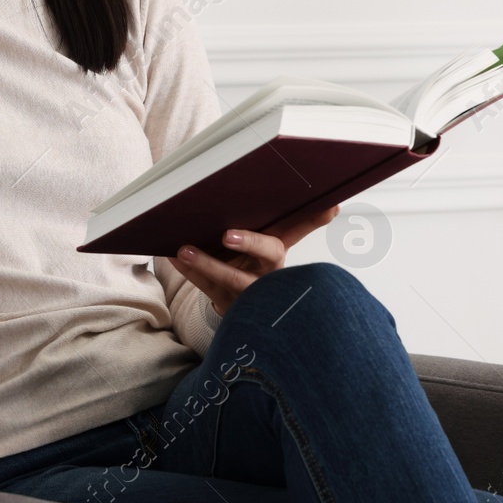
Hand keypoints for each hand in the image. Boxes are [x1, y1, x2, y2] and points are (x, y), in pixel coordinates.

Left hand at [164, 204, 340, 318]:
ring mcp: (250, 291)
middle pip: (269, 254)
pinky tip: (174, 257)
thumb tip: (283, 190)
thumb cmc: (249, 267)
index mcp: (279, 251)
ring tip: (184, 249)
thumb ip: (269, 223)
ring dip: (207, 263)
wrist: (243, 313)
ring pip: (232, 278)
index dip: (316, 218)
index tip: (329, 206)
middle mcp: (270, 271)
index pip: (300, 228)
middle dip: (251, 243)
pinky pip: (207, 287)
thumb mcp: (263, 246)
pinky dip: (189, 272)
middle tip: (228, 234)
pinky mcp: (228, 304)